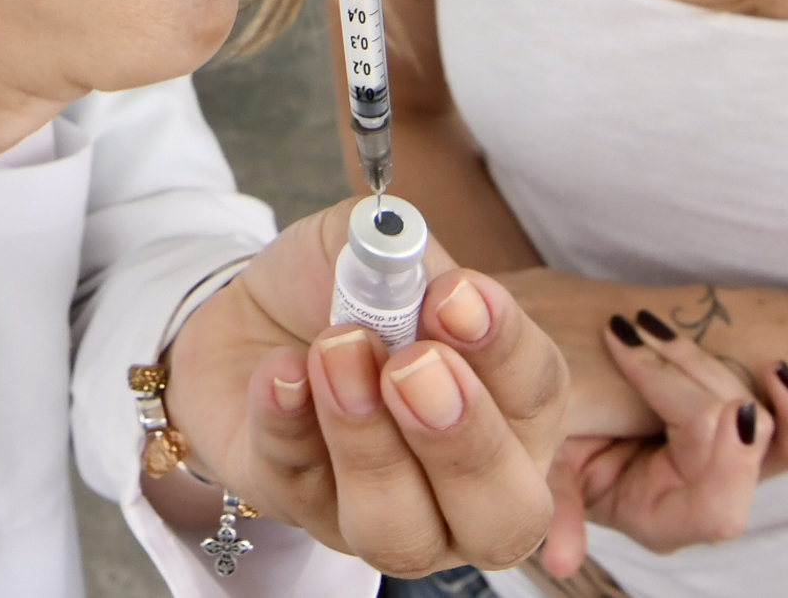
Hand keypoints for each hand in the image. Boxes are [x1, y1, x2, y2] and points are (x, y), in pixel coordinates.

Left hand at [162, 200, 566, 574]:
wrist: (247, 320)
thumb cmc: (337, 293)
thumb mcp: (373, 253)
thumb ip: (403, 260)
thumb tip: (422, 281)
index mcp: (509, 413)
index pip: (539, 401)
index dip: (504, 351)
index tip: (456, 298)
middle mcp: (463, 489)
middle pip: (506, 515)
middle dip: (464, 441)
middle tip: (413, 367)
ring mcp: (384, 516)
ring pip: (401, 533)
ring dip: (369, 442)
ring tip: (335, 354)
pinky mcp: (299, 511)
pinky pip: (299, 491)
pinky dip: (289, 426)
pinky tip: (281, 373)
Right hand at [538, 313, 787, 570]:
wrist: (575, 419)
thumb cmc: (558, 451)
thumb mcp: (549, 478)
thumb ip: (559, 514)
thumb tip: (559, 563)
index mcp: (664, 523)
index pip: (716, 499)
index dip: (720, 451)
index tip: (713, 403)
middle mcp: (708, 502)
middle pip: (735, 442)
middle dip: (680, 376)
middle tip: (627, 333)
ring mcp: (734, 468)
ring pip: (763, 424)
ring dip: (709, 366)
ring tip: (656, 329)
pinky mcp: (746, 437)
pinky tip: (775, 368)